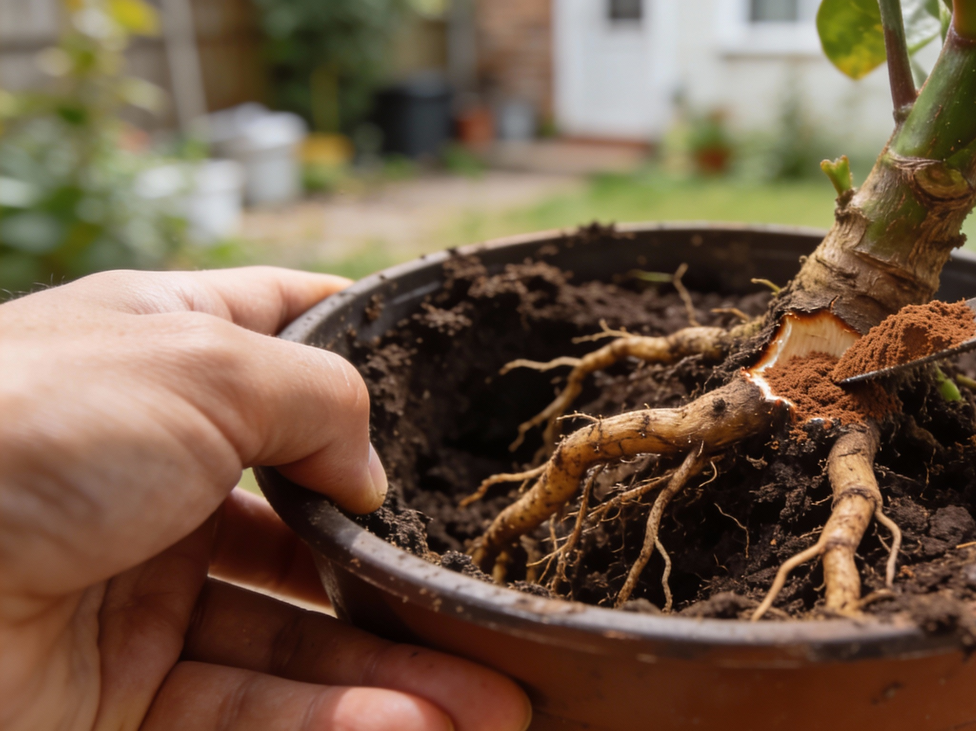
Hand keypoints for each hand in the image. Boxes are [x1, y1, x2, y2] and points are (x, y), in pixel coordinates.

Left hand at [0, 268, 528, 730]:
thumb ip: (319, 395)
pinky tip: (418, 724)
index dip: (368, 343)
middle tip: (494, 597)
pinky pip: (242, 709)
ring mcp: (136, 590)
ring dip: (394, 667)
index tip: (457, 372)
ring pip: (292, 634)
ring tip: (498, 701)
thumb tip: (375, 469)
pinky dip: (332, 720)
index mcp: (160, 357)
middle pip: (311, 518)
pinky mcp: (112, 697)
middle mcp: (156, 470)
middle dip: (403, 562)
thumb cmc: (24, 426)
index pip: (283, 331)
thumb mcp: (196, 363)